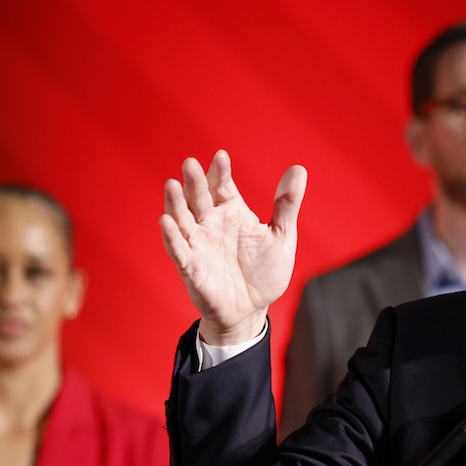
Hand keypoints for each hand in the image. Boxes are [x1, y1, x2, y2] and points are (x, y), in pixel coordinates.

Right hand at [159, 150, 306, 345]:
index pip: (222, 186)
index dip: (220, 172)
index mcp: (232, 212)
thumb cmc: (264, 272)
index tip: (221, 156)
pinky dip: (171, 237)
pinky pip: (178, 251)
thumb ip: (286, 205)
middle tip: (191, 163)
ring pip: (182, 219)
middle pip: (199, 198)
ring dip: (175, 203)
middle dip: (195, 182)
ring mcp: (198, 245)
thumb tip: (299, 169)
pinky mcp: (191, 268)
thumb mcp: (281, 236)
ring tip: (172, 184)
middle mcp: (211, 224)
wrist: (252, 309)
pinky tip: (166, 221)